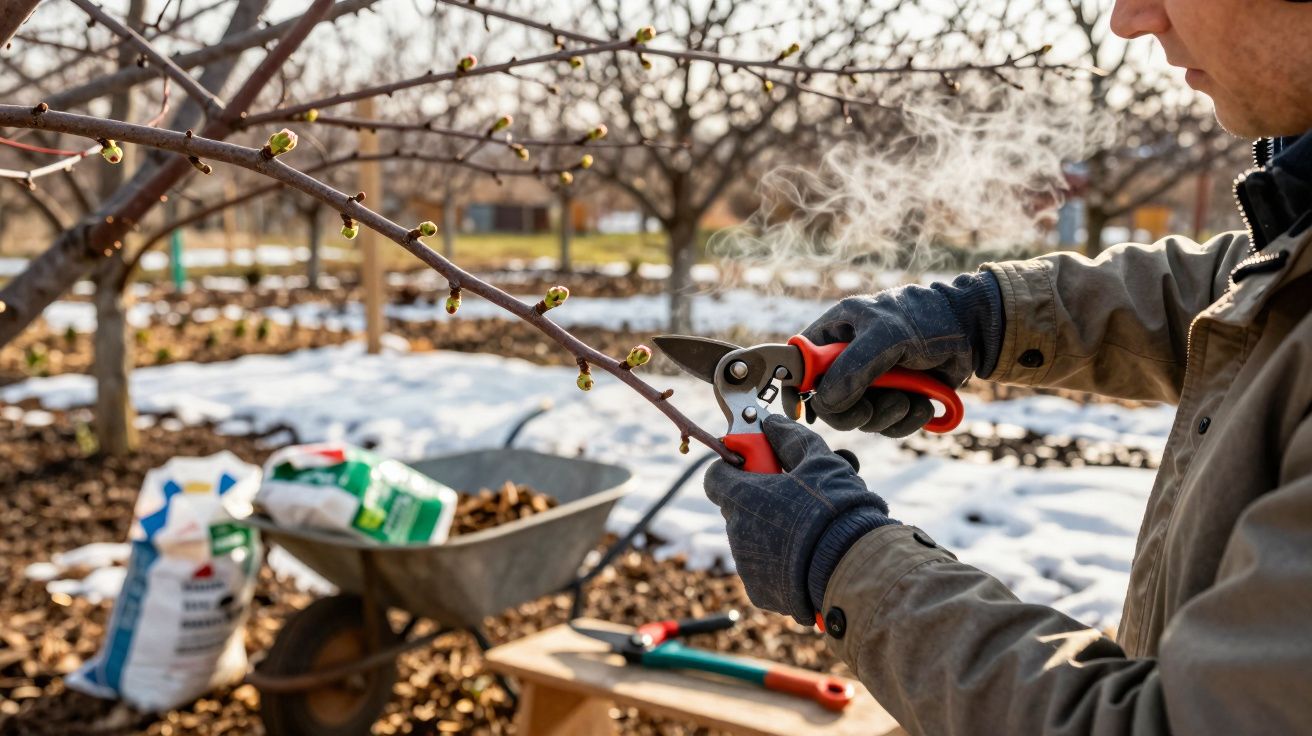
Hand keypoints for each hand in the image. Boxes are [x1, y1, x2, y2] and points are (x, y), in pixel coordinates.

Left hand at [704, 415, 897, 624]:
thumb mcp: (820, 461)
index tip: (754, 466)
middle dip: (758, 500)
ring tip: (807, 531)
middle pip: (737, 508)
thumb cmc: (836, 510)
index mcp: (743, 497)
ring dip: (769, 532)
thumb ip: (790, 438)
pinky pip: (762, 569)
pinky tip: (807, 558)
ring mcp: (746, 564)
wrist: (853, 568)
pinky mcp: (759, 591)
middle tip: (793, 498)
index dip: (733, 468)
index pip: (715, 476)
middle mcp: (737, 532)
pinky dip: (778, 563)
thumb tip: (773, 423)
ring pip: (750, 539)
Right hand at [797, 271, 1002, 436]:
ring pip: (859, 418)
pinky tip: (923, 404)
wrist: (974, 331)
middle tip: (871, 410)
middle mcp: (847, 359)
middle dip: (853, 411)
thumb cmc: (928, 318)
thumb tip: (825, 403)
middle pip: (827, 402)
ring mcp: (871, 382)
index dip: (795, 386)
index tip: (801, 408)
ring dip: (885, 416)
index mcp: (835, 332)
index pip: (799, 362)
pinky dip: (905, 420)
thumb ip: (853, 368)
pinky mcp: (895, 399)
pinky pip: (886, 425)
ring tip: (908, 398)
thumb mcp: (887, 335)